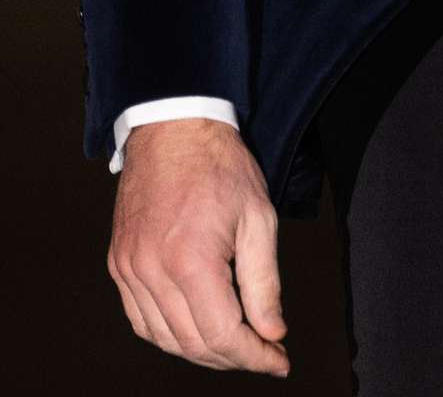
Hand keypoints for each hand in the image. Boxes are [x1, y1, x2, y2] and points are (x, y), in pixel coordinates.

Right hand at [108, 117, 288, 375]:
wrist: (173, 127)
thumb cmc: (220, 165)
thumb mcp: (259, 217)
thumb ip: (265, 282)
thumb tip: (272, 332)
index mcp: (191, 260)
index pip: (222, 335)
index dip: (254, 356)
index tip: (279, 361)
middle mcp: (152, 272)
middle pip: (192, 344)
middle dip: (233, 357)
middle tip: (263, 351)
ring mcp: (129, 270)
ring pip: (165, 339)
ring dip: (201, 350)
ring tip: (235, 343)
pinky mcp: (119, 264)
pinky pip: (141, 320)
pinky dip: (169, 335)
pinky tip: (194, 327)